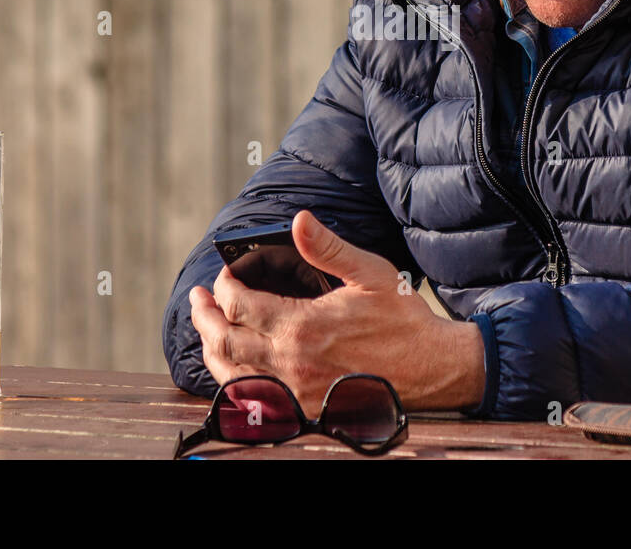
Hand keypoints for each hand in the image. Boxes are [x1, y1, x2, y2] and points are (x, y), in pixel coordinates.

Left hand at [188, 210, 485, 418]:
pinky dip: (233, 382)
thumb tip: (299, 220)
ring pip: (231, 374)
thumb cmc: (403, 319)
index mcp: (301, 326)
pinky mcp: (304, 410)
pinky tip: (232, 368)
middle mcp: (290, 363)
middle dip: (204, 317)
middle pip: (225, 341)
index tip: (225, 274)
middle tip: (198, 299)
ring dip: (211, 350)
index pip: (239, 305)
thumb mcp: (369, 272)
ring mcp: (294, 391)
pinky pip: (253, 400)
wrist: (431, 368)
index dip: (224, 286)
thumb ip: (327, 248)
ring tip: (206, 330)